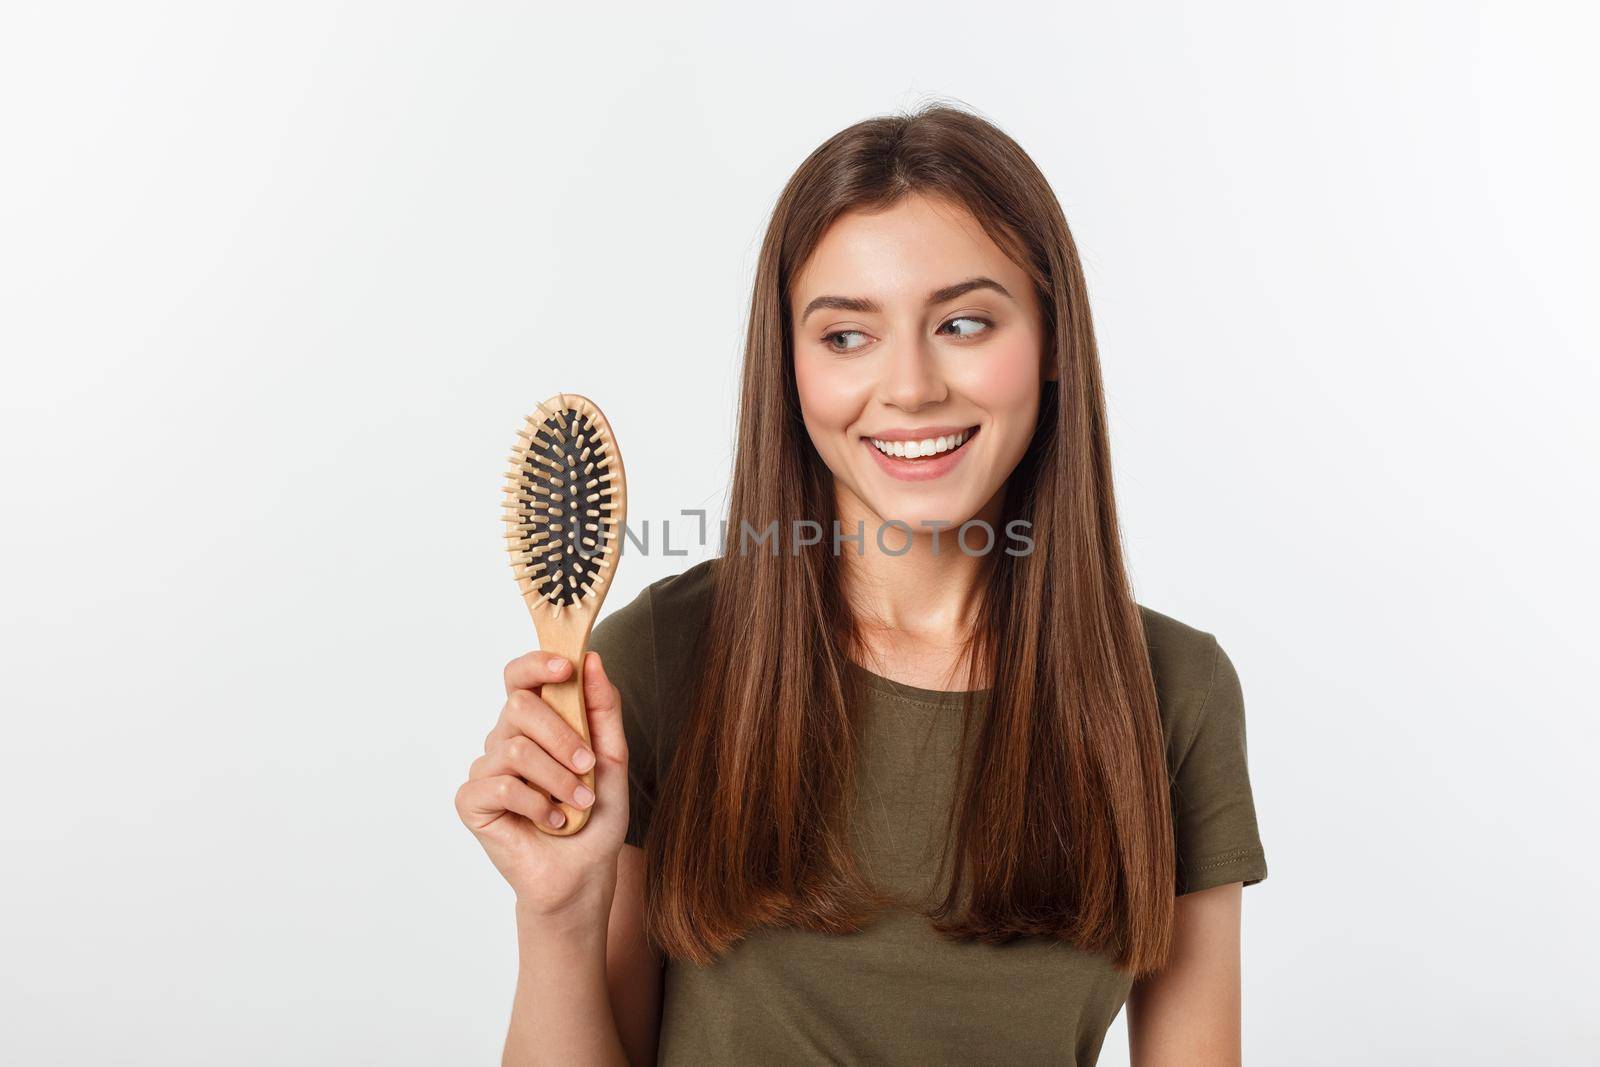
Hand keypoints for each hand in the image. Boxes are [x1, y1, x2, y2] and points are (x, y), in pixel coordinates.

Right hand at [455, 650, 630, 916]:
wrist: (582, 874)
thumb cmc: (595, 818)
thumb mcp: (612, 759)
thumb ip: (603, 710)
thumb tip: (591, 660)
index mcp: (534, 724)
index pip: (519, 677)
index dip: (536, 664)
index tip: (565, 668)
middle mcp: (504, 740)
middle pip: (518, 705)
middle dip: (561, 735)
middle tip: (588, 767)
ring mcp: (485, 770)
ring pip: (515, 749)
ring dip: (557, 779)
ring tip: (578, 804)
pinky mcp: (472, 802)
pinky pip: (501, 786)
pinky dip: (537, 805)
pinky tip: (551, 822)